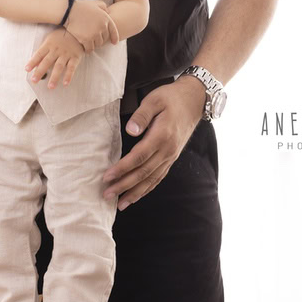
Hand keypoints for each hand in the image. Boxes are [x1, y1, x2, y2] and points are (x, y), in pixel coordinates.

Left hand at [25, 28, 84, 88]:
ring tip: (50, 86)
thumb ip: (43, 51)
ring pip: (59, 66)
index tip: (27, 69)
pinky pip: (72, 67)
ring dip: (54, 77)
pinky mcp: (75, 57)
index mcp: (49, 45)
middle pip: (47, 62)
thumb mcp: (49, 40)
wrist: (77, 31)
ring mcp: (66, 54)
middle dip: (40, 71)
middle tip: (34, 81)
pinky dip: (69, 76)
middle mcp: (56, 50)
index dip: (33, 62)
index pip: (39, 54)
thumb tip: (35, 63)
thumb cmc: (60, 36)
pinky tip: (65, 83)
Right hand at [63, 0, 119, 52]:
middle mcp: (102, 27)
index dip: (114, 38)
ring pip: (97, 45)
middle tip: (93, 39)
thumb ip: (104, 7)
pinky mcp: (86, 39)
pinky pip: (90, 49)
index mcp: (106, 18)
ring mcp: (94, 34)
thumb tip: (108, 12)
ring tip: (89, 42)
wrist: (69, 11)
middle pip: (104, 39)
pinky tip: (85, 47)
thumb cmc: (82, 7)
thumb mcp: (95, 3)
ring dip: (94, 44)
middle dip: (100, 39)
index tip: (114, 43)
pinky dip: (88, 49)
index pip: (113, 31)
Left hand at [101, 76, 205, 209]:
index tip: (107, 177)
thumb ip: (141, 115)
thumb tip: (130, 130)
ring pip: (152, 179)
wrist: (194, 100)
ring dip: (135, 193)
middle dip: (124, 186)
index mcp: (161, 136)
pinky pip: (159, 177)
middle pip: (143, 173)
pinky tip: (136, 195)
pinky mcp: (172, 157)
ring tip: (120, 204)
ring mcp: (171, 156)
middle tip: (106, 195)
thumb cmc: (171, 97)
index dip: (122, 168)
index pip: (138, 157)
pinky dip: (147, 188)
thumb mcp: (154, 99)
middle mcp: (167, 150)